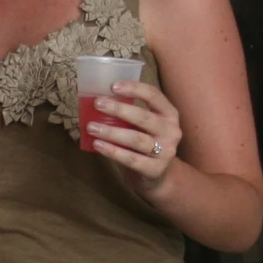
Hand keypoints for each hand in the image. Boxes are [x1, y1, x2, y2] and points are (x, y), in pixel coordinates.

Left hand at [87, 80, 181, 195]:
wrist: (159, 176)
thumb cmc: (146, 143)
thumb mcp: (144, 126)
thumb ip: (130, 114)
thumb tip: (99, 100)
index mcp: (169, 114)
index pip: (154, 95)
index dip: (134, 89)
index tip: (112, 86)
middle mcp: (171, 131)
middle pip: (143, 117)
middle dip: (118, 109)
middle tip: (97, 104)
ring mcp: (165, 152)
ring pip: (135, 139)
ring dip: (111, 132)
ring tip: (91, 127)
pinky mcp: (155, 169)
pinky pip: (131, 159)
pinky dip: (112, 151)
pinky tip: (98, 145)